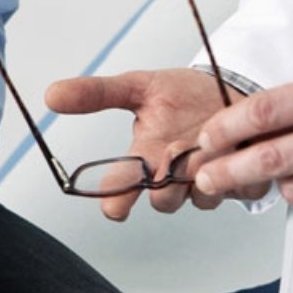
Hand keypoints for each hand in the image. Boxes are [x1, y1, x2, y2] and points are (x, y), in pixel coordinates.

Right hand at [45, 68, 260, 220]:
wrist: (232, 89)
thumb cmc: (185, 94)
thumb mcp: (139, 86)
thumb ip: (97, 93)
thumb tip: (51, 94)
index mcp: (145, 158)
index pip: (120, 188)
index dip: (116, 200)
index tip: (114, 207)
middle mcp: (173, 177)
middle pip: (162, 202)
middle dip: (168, 183)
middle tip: (176, 152)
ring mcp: (206, 182)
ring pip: (200, 199)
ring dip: (205, 173)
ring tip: (212, 143)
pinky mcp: (241, 183)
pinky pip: (239, 191)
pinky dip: (240, 171)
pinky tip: (240, 148)